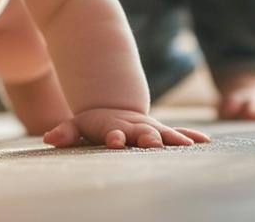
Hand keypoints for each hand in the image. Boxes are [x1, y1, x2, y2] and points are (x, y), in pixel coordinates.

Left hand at [43, 108, 209, 148]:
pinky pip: (178, 133)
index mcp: (113, 127)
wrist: (114, 109)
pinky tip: (205, 142)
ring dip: (173, 139)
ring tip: (186, 146)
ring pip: (163, 133)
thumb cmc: (94, 124)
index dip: (113, 136)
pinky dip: (190, 136)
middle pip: (141, 133)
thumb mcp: (76, 125)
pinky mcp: (162, 132)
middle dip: (147, 138)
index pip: (112, 133)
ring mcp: (149, 129)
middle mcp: (134, 128)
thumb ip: (65, 132)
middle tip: (153, 144)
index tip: (114, 141)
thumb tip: (49, 138)